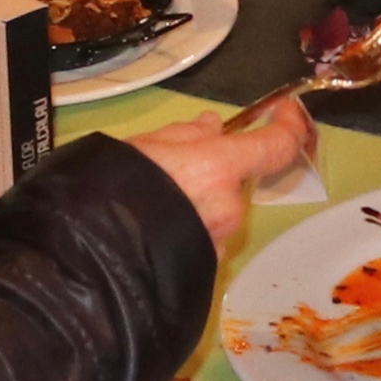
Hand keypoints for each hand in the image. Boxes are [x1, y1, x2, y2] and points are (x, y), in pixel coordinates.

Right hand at [127, 92, 313, 252]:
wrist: (90, 259)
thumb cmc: (116, 190)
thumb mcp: (146, 146)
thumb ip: (186, 134)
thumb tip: (213, 126)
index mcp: (219, 168)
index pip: (277, 146)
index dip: (289, 125)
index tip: (285, 111)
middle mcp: (229, 208)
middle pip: (237, 182)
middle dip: (215, 173)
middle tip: (172, 169)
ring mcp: (219, 243)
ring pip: (219, 212)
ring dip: (200, 203)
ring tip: (156, 202)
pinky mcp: (204, 269)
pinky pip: (204, 238)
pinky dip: (190, 229)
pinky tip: (158, 230)